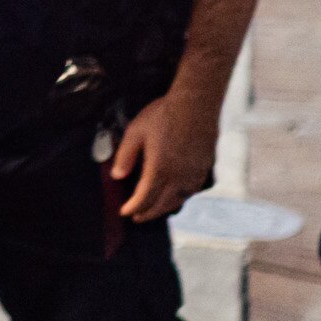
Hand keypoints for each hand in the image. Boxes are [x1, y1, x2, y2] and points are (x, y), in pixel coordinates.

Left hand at [108, 85, 222, 224]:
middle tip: (137, 217)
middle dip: (147, 213)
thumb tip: (117, 176)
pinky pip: (191, 191)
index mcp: (159, 169)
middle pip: (161, 204)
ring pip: (178, 200)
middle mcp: (178, 176)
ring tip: (154, 209)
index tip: (124, 211)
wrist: (196, 103)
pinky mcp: (204, 168)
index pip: (144, 199)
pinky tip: (175, 195)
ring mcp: (193, 173)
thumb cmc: (164, 115)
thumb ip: (125, 156)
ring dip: (164, 208)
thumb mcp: (136, 132)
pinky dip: (180, 197)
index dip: (133, 208)